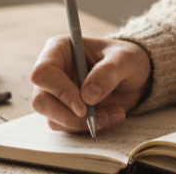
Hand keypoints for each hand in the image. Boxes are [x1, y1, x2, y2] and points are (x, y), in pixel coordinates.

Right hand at [31, 36, 151, 132]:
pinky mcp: (65, 111)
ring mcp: (57, 93)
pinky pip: (68, 127)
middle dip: (70, 116)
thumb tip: (88, 95)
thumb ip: (108, 72)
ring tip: (113, 114)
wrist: (133, 75)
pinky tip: (110, 116)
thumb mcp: (124, 59)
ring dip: (83, 124)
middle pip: (41, 101)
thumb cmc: (125, 58)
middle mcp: (53, 72)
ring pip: (53, 119)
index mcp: (60, 49)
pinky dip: (89, 127)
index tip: (83, 107)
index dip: (59, 91)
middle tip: (97, 118)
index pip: (43, 72)